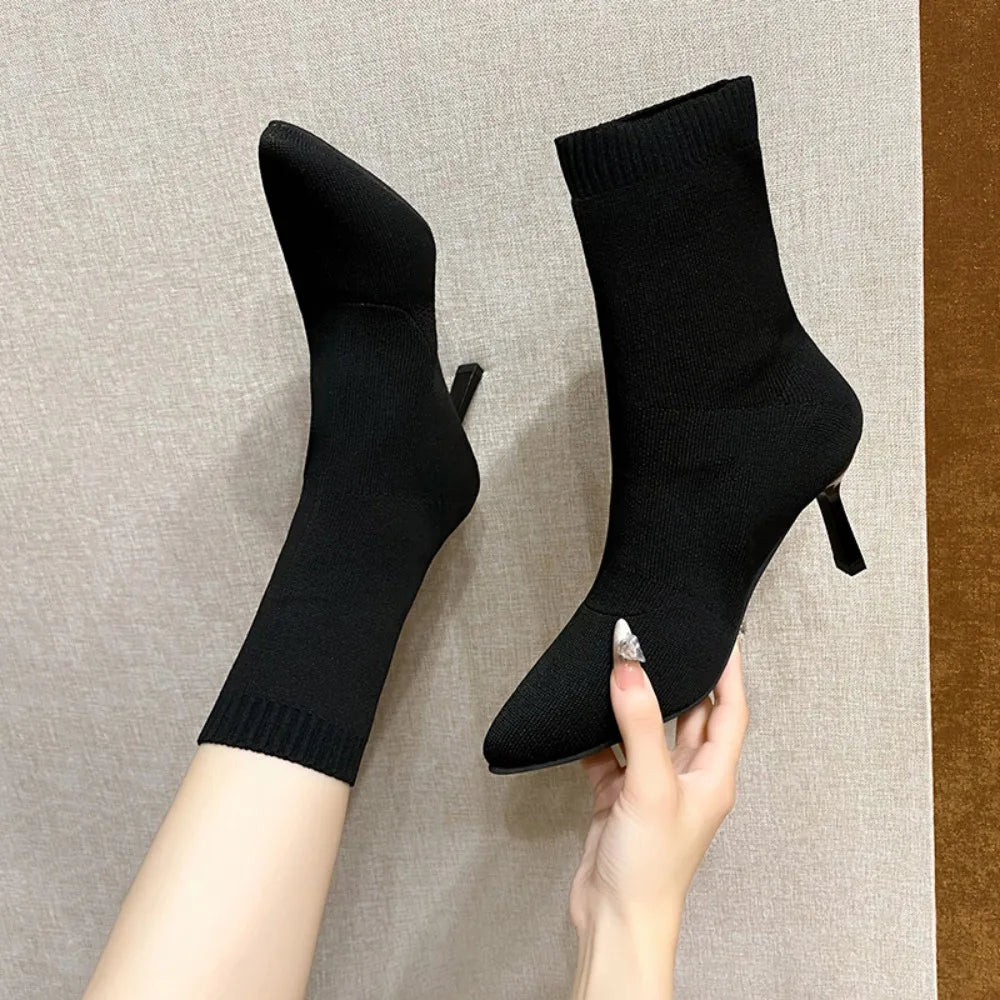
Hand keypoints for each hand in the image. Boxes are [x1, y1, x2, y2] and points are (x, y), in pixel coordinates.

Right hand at [570, 620, 748, 999]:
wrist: (614, 918)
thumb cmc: (652, 870)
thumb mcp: (651, 788)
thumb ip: (642, 725)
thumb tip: (630, 669)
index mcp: (713, 776)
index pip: (730, 710)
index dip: (729, 672)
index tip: (722, 636)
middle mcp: (687, 779)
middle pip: (691, 716)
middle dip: (681, 679)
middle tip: (666, 643)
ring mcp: (653, 788)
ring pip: (648, 732)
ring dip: (636, 704)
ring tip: (623, 669)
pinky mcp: (620, 799)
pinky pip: (612, 755)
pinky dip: (599, 737)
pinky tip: (585, 721)